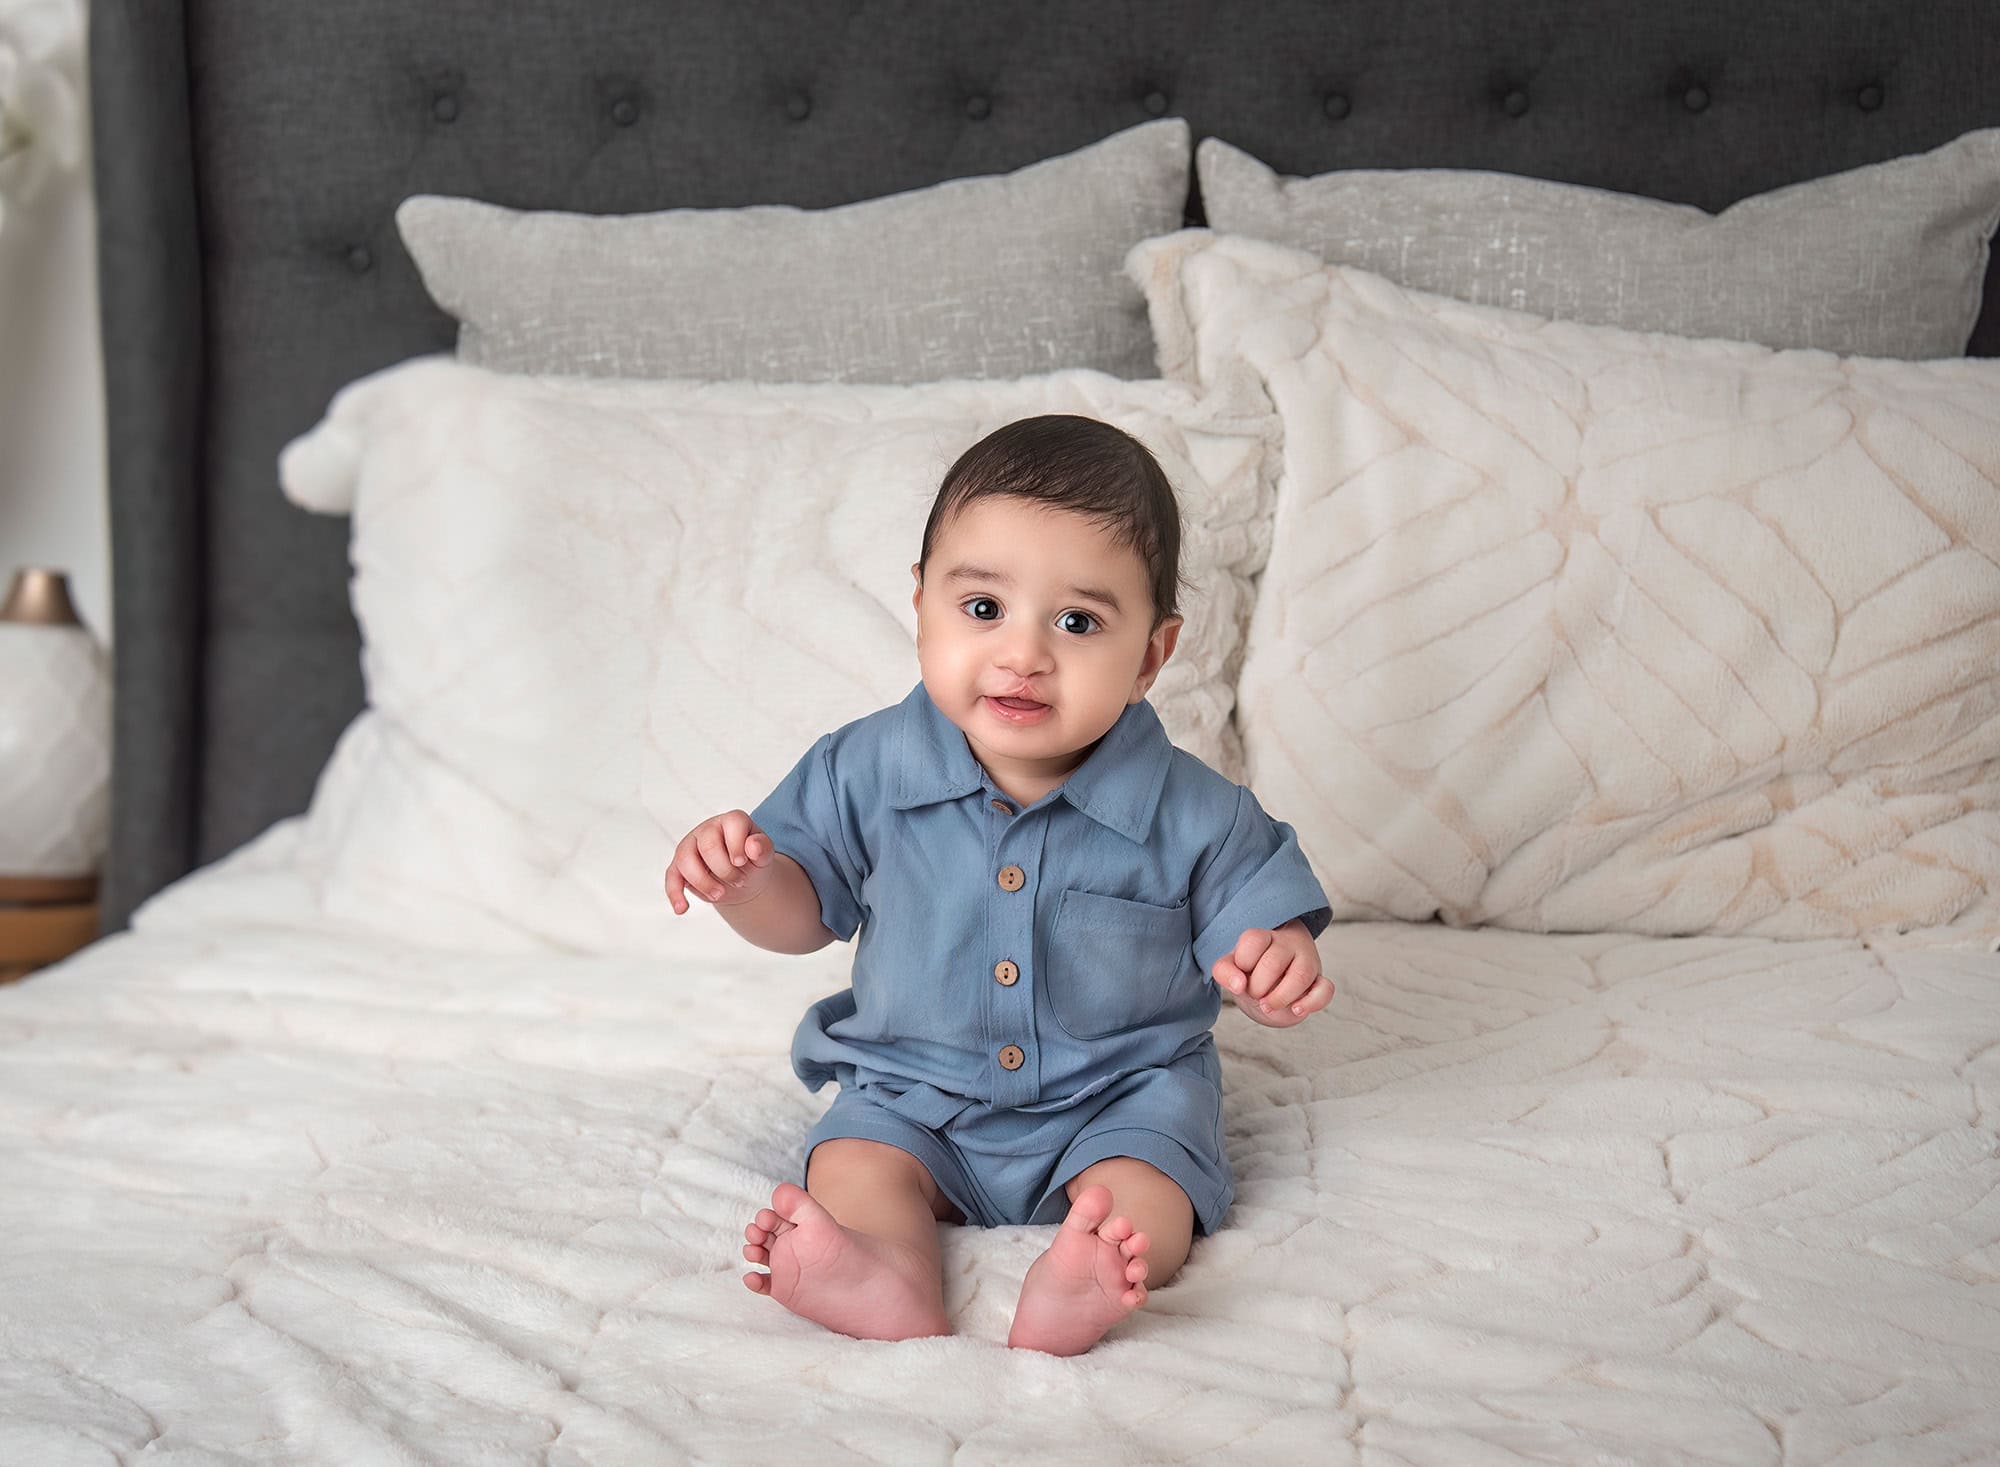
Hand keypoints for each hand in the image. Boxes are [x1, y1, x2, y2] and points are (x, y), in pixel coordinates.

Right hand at [664, 810, 777, 914]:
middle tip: (737, 882)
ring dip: (703, 883)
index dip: (737, 846)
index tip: (742, 863)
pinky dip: (675, 894)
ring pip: (685, 860)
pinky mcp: (679, 866)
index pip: (732, 823)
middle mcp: (708, 829)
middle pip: (708, 845)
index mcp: (732, 821)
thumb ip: (763, 848)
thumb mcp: (765, 856)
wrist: (743, 879)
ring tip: (719, 895)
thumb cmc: (753, 862)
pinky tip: (682, 908)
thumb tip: (753, 846)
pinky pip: (671, 877)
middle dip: (724, 870)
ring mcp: (690, 845)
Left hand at [1210, 919, 1332, 1027]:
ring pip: (1301, 975)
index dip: (1243, 963)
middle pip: (1273, 962)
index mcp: (1263, 937)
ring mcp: (1307, 962)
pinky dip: (1311, 1003)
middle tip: (1254, 995)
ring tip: (1267, 1007)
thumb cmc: (1251, 973)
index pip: (1253, 940)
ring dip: (1281, 997)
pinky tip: (1296, 1010)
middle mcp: (1287, 945)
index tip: (1241, 975)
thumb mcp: (1232, 969)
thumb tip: (1238, 984)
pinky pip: (1325, 989)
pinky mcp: (1320, 981)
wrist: (1272, 986)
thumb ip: (1224, 971)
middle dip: (1258, 987)